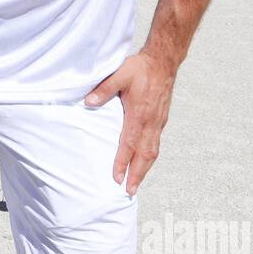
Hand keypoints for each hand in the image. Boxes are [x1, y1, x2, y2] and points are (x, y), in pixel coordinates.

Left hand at [84, 49, 175, 196]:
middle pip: (144, 154)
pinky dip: (149, 157)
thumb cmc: (140, 68)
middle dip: (137, 175)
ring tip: (136, 184)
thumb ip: (104, 89)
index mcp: (139, 114)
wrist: (163, 62)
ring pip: (152, 151)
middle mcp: (150, 122)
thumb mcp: (120, 74)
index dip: (123, 162)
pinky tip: (143, 163)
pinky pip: (155, 143)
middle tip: (129, 191)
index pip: (129, 143)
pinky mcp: (161, 120)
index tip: (117, 177)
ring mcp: (158, 122)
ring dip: (144, 169)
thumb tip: (89, 102)